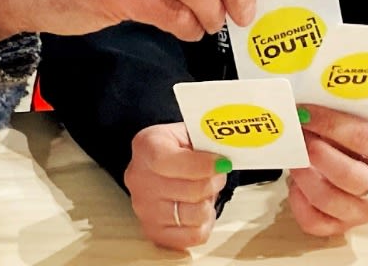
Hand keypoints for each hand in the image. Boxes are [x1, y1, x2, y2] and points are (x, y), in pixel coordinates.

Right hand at [124, 122, 230, 249]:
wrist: (160, 164)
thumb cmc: (178, 148)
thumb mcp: (189, 131)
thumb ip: (207, 140)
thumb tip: (227, 159)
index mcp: (146, 146)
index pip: (167, 161)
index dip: (200, 165)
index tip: (222, 163)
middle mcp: (139, 179)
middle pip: (189, 191)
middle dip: (214, 182)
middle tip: (219, 174)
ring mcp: (144, 208)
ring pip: (195, 215)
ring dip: (209, 203)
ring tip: (206, 192)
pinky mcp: (154, 231)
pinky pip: (193, 236)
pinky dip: (204, 223)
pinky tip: (201, 208)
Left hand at [286, 106, 367, 237]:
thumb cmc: (366, 141)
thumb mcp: (365, 124)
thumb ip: (341, 119)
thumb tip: (303, 111)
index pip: (365, 139)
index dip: (331, 124)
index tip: (306, 113)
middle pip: (350, 176)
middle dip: (319, 155)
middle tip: (299, 137)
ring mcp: (366, 213)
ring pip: (328, 200)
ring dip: (304, 176)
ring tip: (294, 157)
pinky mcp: (343, 228)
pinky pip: (314, 221)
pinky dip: (298, 202)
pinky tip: (296, 182)